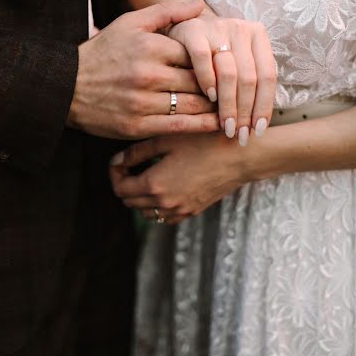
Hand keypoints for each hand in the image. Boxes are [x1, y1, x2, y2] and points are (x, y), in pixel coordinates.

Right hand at [67, 1, 219, 138]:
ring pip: (191, 104)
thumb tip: (200, 6)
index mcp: (149, 46)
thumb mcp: (130, 23)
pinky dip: (201, 126)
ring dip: (216, 107)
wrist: (66, 87)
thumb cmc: (104, 52)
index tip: (230, 65)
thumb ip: (166, 12)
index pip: (195, 53)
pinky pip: (178, 126)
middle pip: (197, 80)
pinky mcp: (136, 125)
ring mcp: (141, 101)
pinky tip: (216, 124)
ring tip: (233, 107)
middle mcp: (146, 73)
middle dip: (220, 85)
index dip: (214, 60)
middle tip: (240, 89)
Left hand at [110, 133, 247, 223]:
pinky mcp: (192, 211)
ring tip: (147, 174)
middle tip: (130, 165)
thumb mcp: (167, 139)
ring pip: (146, 211)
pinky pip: (165, 216)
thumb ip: (137, 151)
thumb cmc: (205, 141)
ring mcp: (179, 210)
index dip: (114, 173)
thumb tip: (118, 160)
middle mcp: (164, 203)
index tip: (118, 160)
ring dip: (140, 196)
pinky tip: (165, 186)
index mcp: (154, 185)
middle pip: (129, 201)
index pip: (119, 188)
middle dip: (124, 183)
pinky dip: (158, 205)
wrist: (241, 156)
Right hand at [168, 9, 276, 145]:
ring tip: (225, 125)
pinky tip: (209, 98)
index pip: (267, 75)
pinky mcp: (193, 31)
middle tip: (239, 134)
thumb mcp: (235, 60)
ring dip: (228, 104)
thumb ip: (248, 81)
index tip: (258, 130)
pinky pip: (203, 59)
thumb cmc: (212, 52)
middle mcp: (240, 27)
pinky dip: (207, 80)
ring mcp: (217, 27)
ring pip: (229, 73)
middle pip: (249, 77)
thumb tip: (257, 124)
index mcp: (257, 34)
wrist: (181, 27)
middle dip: (245, 111)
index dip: (264, 105)